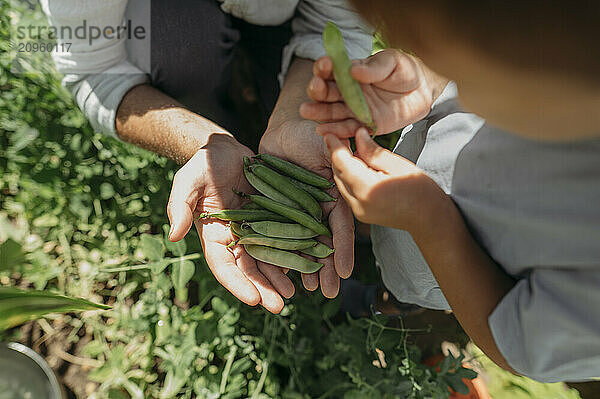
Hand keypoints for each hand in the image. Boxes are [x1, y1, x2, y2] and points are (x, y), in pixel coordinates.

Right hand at [167, 134, 293, 312]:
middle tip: (278, 306)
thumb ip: (179, 206)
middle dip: (263, 289)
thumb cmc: (203, 165)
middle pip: (249, 270)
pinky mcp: (273, 218)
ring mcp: (255, 230)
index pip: (223, 266)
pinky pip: (284, 239)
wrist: (226, 150)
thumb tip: (174, 235)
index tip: (252, 299)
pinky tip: (307, 267)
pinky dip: (294, 254)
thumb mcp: (187, 181)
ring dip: (280, 279)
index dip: (237, 284)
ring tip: (293, 294)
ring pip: (269, 260)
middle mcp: (235, 238)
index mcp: (214, 236)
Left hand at [260, 119, 354, 297]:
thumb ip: (340, 157)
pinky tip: (281, 273)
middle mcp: (317, 209)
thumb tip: (354, 167)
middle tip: (327, 293)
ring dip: (304, 267)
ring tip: (306, 289)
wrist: (282, 131)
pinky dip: (279, 254)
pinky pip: (277, 236)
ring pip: (301, 245)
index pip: (340, 225)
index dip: (342, 248)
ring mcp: (296, 213)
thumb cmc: (310, 133)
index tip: (344, 272)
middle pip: (322, 242)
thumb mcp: (328, 143)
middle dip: (325, 268)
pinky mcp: (276, 213)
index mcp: (334, 197)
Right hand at [300, 49, 448, 137]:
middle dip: (318, 90)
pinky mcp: (365, 125)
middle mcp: (349, 91)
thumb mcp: (392, 61)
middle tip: (316, 88)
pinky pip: (347, 129)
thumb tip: (354, 70)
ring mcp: (356, 109)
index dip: (325, 67)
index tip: (324, 65)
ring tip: (306, 111)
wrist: (424, 90)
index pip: (332, 70)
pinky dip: (335, 131)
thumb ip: (374, 67)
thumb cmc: (405, 70)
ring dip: (319, 112)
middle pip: (327, 92)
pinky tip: (322, 130)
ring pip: (332, 111)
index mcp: (351, 72)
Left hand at [324, 127, 441, 232]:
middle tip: (340, 136)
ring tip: (349, 148)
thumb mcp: (397, 164)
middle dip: (337, 154)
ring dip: (342, 165)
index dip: (335, 146)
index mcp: (367, 189)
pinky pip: (347, 191)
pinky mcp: (360, 214)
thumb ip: (373, 151)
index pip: (342, 163)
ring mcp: (357, 211)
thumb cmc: (420, 190)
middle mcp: (358, 203)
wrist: (428, 219)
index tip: (330, 132)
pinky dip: (348, 177)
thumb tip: (357, 134)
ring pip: (340, 182)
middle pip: (338, 173)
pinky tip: (357, 165)